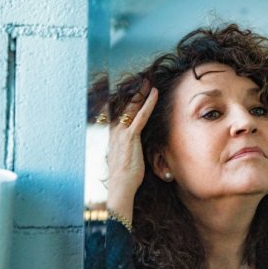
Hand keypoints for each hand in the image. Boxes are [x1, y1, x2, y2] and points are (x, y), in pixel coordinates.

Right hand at [106, 83, 157, 220]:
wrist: (119, 187)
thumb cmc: (123, 178)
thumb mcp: (123, 160)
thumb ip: (127, 150)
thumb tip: (132, 150)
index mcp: (112, 136)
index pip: (120, 114)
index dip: (127, 102)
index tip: (133, 92)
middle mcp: (114, 131)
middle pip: (125, 107)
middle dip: (134, 93)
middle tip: (142, 81)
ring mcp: (121, 133)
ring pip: (132, 107)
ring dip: (141, 93)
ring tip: (148, 82)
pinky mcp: (130, 137)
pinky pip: (141, 116)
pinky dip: (148, 103)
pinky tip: (154, 93)